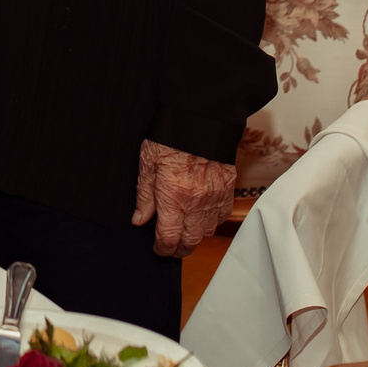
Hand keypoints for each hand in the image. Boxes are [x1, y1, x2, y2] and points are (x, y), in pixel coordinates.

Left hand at [130, 140, 233, 256]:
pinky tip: (202, 215)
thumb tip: (139, 220)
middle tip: (170, 247)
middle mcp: (196, 201)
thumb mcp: (147, 163)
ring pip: (207, 231)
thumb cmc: (170, 137)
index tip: (158, 249)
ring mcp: (215, 196)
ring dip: (195, 236)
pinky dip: (212, 221)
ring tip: (185, 231)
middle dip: (178, 250)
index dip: (162, 249)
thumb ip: (144, 195)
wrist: (200, 117)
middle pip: (190, 242)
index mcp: (173, 197)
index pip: (169, 239)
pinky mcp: (228, 187)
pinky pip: (222, 215)